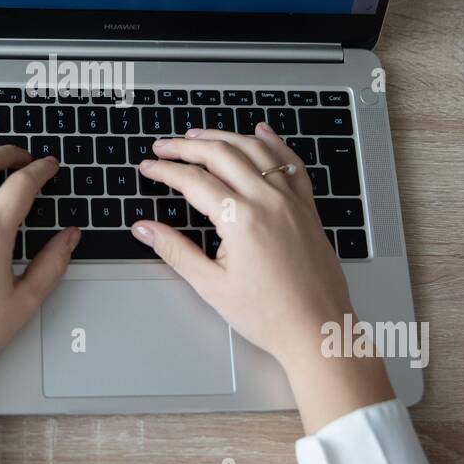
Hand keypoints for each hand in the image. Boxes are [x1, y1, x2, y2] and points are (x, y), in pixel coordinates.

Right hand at [132, 123, 393, 431]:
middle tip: (163, 146)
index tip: (148, 167)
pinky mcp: (307, 208)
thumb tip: (144, 229)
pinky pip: (291, 164)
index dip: (165, 171)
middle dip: (187, 146)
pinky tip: (261, 132)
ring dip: (224, 136)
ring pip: (255, 150)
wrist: (318, 331)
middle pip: (221, 154)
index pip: (193, 181)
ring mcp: (291, 200)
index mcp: (241, 218)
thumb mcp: (212, 286)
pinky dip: (274, 143)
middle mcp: (268, 200)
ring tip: (198, 135)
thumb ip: (175, 250)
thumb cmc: (269, 316)